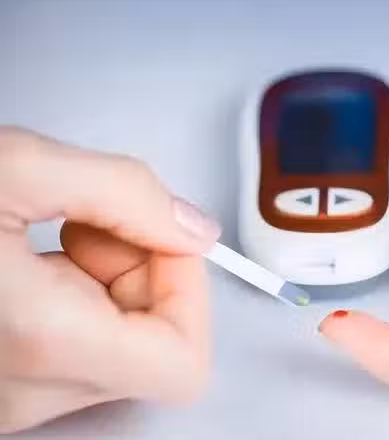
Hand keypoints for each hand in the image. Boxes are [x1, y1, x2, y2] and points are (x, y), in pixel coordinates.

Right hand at [0, 127, 218, 431]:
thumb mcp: (15, 166)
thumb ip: (127, 192)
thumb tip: (194, 231)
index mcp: (40, 343)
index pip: (183, 364)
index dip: (189, 292)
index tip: (165, 238)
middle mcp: (25, 393)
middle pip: (157, 347)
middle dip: (147, 272)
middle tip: (99, 224)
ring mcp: (12, 397)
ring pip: (122, 345)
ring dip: (114, 279)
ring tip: (60, 234)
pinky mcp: (5, 381)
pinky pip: (83, 345)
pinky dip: (84, 295)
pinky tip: (40, 257)